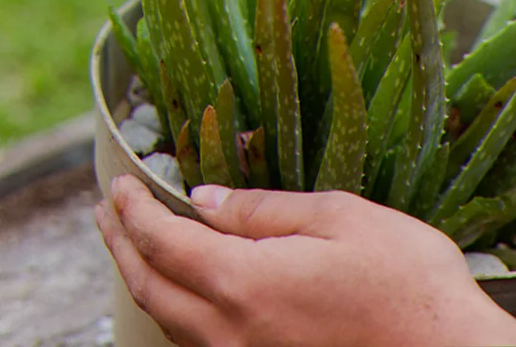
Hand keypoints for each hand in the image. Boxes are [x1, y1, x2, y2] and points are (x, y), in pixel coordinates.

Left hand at [95, 174, 515, 346]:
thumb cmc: (407, 282)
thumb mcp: (341, 218)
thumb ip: (266, 210)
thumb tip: (206, 202)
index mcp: (243, 281)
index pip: (163, 241)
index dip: (135, 210)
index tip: (120, 185)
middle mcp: (230, 331)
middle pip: (149, 287)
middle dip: (121, 244)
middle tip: (108, 211)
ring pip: (167, 321)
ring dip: (143, 278)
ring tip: (135, 247)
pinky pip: (196, 341)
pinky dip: (174, 309)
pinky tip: (185, 294)